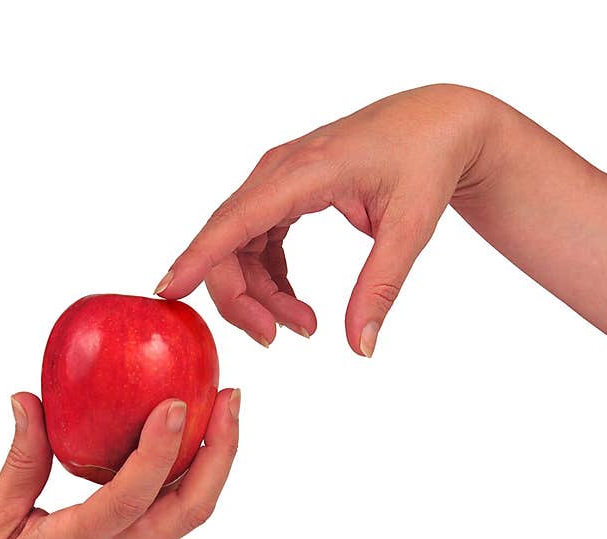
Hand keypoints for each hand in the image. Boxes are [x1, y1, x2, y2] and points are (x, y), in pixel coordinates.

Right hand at [0, 389, 239, 538]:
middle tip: (231, 396)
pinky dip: (187, 475)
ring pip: (187, 514)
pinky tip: (182, 440)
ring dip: (213, 463)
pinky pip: (169, 516)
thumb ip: (21, 458)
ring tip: (221, 409)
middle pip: (189, 510)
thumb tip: (27, 398)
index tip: (175, 404)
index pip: (129, 500)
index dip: (157, 453)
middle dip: (221, 452)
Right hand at [156, 84, 495, 355]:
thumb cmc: (426, 161)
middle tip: (277, 338)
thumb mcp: (410, 228)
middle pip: (227, 243)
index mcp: (305, 171)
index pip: (235, 220)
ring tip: (304, 325)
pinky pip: (256, 242)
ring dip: (259, 295)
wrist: (438, 123)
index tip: (167, 291)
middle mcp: (279, 172)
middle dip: (241, 299)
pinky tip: (294, 302)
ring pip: (239, 248)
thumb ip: (380, 287)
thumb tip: (360, 347)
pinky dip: (269, 279)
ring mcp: (278, 181)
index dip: (197, 258)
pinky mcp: (284, 193)